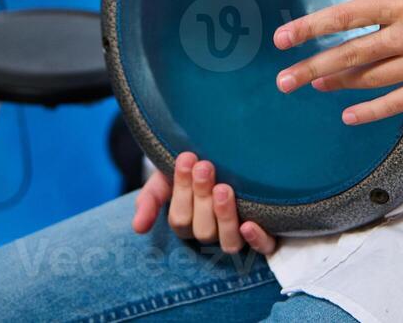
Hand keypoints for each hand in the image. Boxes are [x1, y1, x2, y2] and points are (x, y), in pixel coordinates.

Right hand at [131, 150, 277, 254]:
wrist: (220, 153)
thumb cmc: (190, 168)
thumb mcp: (164, 179)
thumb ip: (149, 200)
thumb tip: (138, 227)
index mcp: (188, 222)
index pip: (180, 219)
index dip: (182, 191)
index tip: (187, 158)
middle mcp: (213, 232)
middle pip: (203, 230)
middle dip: (202, 197)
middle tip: (205, 166)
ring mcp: (237, 234)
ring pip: (229, 242)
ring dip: (224, 217)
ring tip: (224, 189)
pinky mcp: (264, 233)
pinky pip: (264, 248)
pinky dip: (257, 239)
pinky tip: (250, 224)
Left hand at [271, 0, 402, 123]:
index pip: (348, 15)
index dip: (312, 26)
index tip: (283, 37)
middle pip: (351, 54)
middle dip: (312, 66)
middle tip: (282, 80)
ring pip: (370, 79)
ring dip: (337, 83)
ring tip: (311, 85)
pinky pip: (398, 102)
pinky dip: (372, 111)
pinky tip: (350, 115)